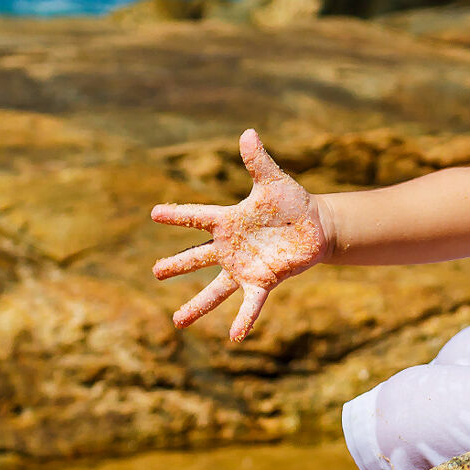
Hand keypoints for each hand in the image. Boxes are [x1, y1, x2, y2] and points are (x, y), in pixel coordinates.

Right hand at [151, 128, 328, 340]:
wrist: (316, 227)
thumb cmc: (292, 202)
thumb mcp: (274, 180)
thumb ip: (257, 161)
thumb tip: (247, 133)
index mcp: (229, 221)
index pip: (198, 218)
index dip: (177, 215)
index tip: (154, 213)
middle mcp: (231, 247)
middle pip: (198, 257)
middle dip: (177, 265)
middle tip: (155, 272)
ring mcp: (244, 267)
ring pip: (215, 289)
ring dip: (197, 306)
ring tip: (177, 322)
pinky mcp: (263, 281)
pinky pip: (250, 304)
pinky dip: (243, 320)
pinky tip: (235, 336)